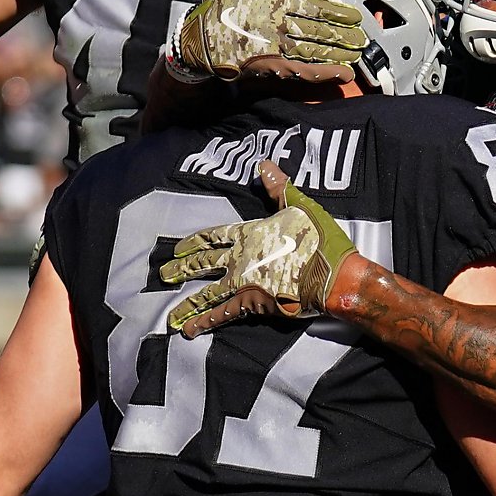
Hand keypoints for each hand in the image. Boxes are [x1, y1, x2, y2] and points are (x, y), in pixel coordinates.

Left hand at [161, 160, 359, 336]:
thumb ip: (279, 187)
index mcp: (250, 233)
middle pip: (203, 263)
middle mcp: (240, 257)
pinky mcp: (252, 304)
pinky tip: (191, 330)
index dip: (195, 241)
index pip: (214, 235)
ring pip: (207, 294)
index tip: (178, 248)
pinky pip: (223, 314)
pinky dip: (206, 322)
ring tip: (169, 317)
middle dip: (182, 270)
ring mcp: (243, 282)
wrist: (333, 276)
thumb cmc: (321, 240)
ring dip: (187, 305)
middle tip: (163, 275)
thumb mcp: (301, 206)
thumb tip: (263, 164)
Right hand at [175, 0, 367, 83]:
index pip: (316, 6)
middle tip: (363, 39)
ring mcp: (276, 46)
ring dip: (338, 54)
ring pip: (315, 50)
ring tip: (357, 55)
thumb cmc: (225, 4)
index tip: (355, 17)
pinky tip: (341, 74)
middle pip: (320, 30)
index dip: (338, 12)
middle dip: (344, 36)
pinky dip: (323, 73)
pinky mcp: (271, 66)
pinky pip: (303, 71)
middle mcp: (280, 23)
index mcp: (277, 0)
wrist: (201, 36)